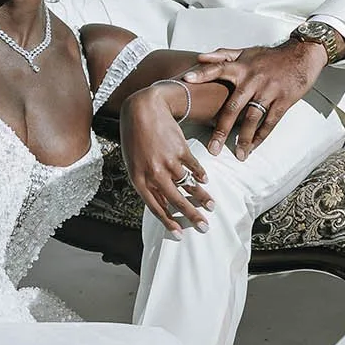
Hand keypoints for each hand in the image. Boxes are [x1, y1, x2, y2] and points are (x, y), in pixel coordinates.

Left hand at [118, 85, 213, 235]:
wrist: (143, 111)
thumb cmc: (135, 138)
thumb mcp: (134, 163)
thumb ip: (147, 182)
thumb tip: (164, 201)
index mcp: (139, 179)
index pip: (156, 207)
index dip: (169, 221)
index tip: (180, 233)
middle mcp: (154, 173)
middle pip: (176, 200)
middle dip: (192, 215)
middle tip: (204, 226)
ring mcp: (169, 162)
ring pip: (189, 185)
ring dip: (202, 196)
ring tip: (211, 206)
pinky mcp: (181, 150)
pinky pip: (194, 168)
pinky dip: (200, 175)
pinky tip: (204, 180)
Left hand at [186, 40, 327, 158]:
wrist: (301, 55)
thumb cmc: (269, 56)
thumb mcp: (246, 52)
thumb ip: (222, 55)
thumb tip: (199, 57)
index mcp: (242, 67)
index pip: (218, 69)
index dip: (202, 74)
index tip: (186, 81)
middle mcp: (253, 79)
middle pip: (233, 107)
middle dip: (222, 129)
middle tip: (212, 149)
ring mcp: (268, 91)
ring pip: (253, 119)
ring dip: (245, 139)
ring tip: (238, 156)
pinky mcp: (283, 100)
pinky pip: (271, 122)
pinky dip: (262, 136)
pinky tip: (254, 148)